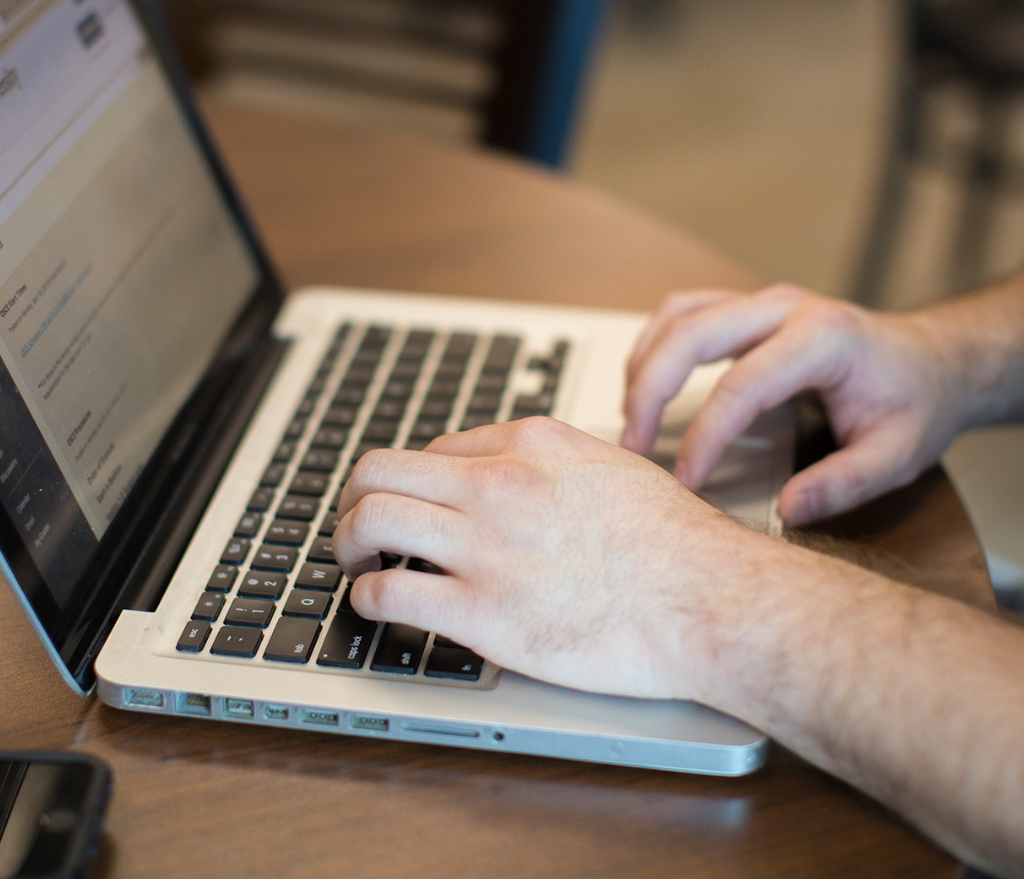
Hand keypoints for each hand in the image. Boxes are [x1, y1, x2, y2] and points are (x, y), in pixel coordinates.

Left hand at [333, 417, 745, 698]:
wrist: (709, 599)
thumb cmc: (675, 542)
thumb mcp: (612, 467)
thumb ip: (553, 462)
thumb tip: (514, 469)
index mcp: (531, 444)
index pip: (437, 447)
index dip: (415, 478)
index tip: (413, 502)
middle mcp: (498, 484)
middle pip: (380, 469)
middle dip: (354, 496)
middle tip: (356, 522)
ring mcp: (486, 546)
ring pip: (370, 519)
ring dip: (346, 541)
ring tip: (354, 560)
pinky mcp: (483, 611)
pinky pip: (389, 591)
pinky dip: (367, 596)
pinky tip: (377, 602)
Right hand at [621, 284, 972, 524]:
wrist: (929, 359)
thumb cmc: (913, 401)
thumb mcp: (899, 453)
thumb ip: (846, 484)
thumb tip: (789, 510)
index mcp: (824, 338)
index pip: (741, 385)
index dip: (705, 436)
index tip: (685, 480)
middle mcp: (785, 308)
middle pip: (690, 334)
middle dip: (648, 391)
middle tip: (633, 446)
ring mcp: (762, 302)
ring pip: (677, 315)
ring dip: (643, 364)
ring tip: (632, 419)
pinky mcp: (746, 308)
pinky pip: (683, 312)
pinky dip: (655, 345)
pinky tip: (646, 383)